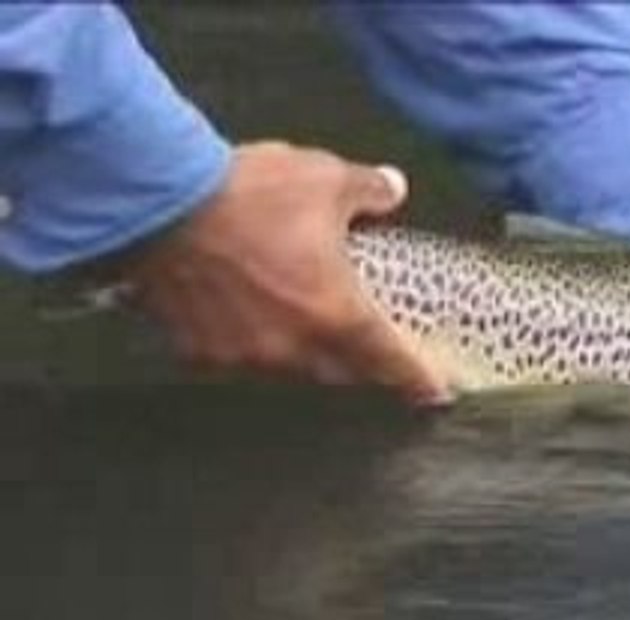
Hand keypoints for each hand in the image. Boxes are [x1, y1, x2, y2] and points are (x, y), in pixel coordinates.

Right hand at [122, 141, 446, 403]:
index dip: (417, 379)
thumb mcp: (324, 179)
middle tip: (372, 351)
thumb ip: (368, 190)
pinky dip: (254, 344)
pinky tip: (253, 321)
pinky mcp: (198, 350)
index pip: (391, 361)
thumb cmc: (247, 193)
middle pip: (341, 371)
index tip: (435, 393)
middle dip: (361, 364)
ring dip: (306, 353)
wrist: (157, 201)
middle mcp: (293, 347)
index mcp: (336, 314)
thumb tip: (392, 190)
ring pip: (290, 369)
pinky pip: (239, 359)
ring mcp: (243, 355)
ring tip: (308, 327)